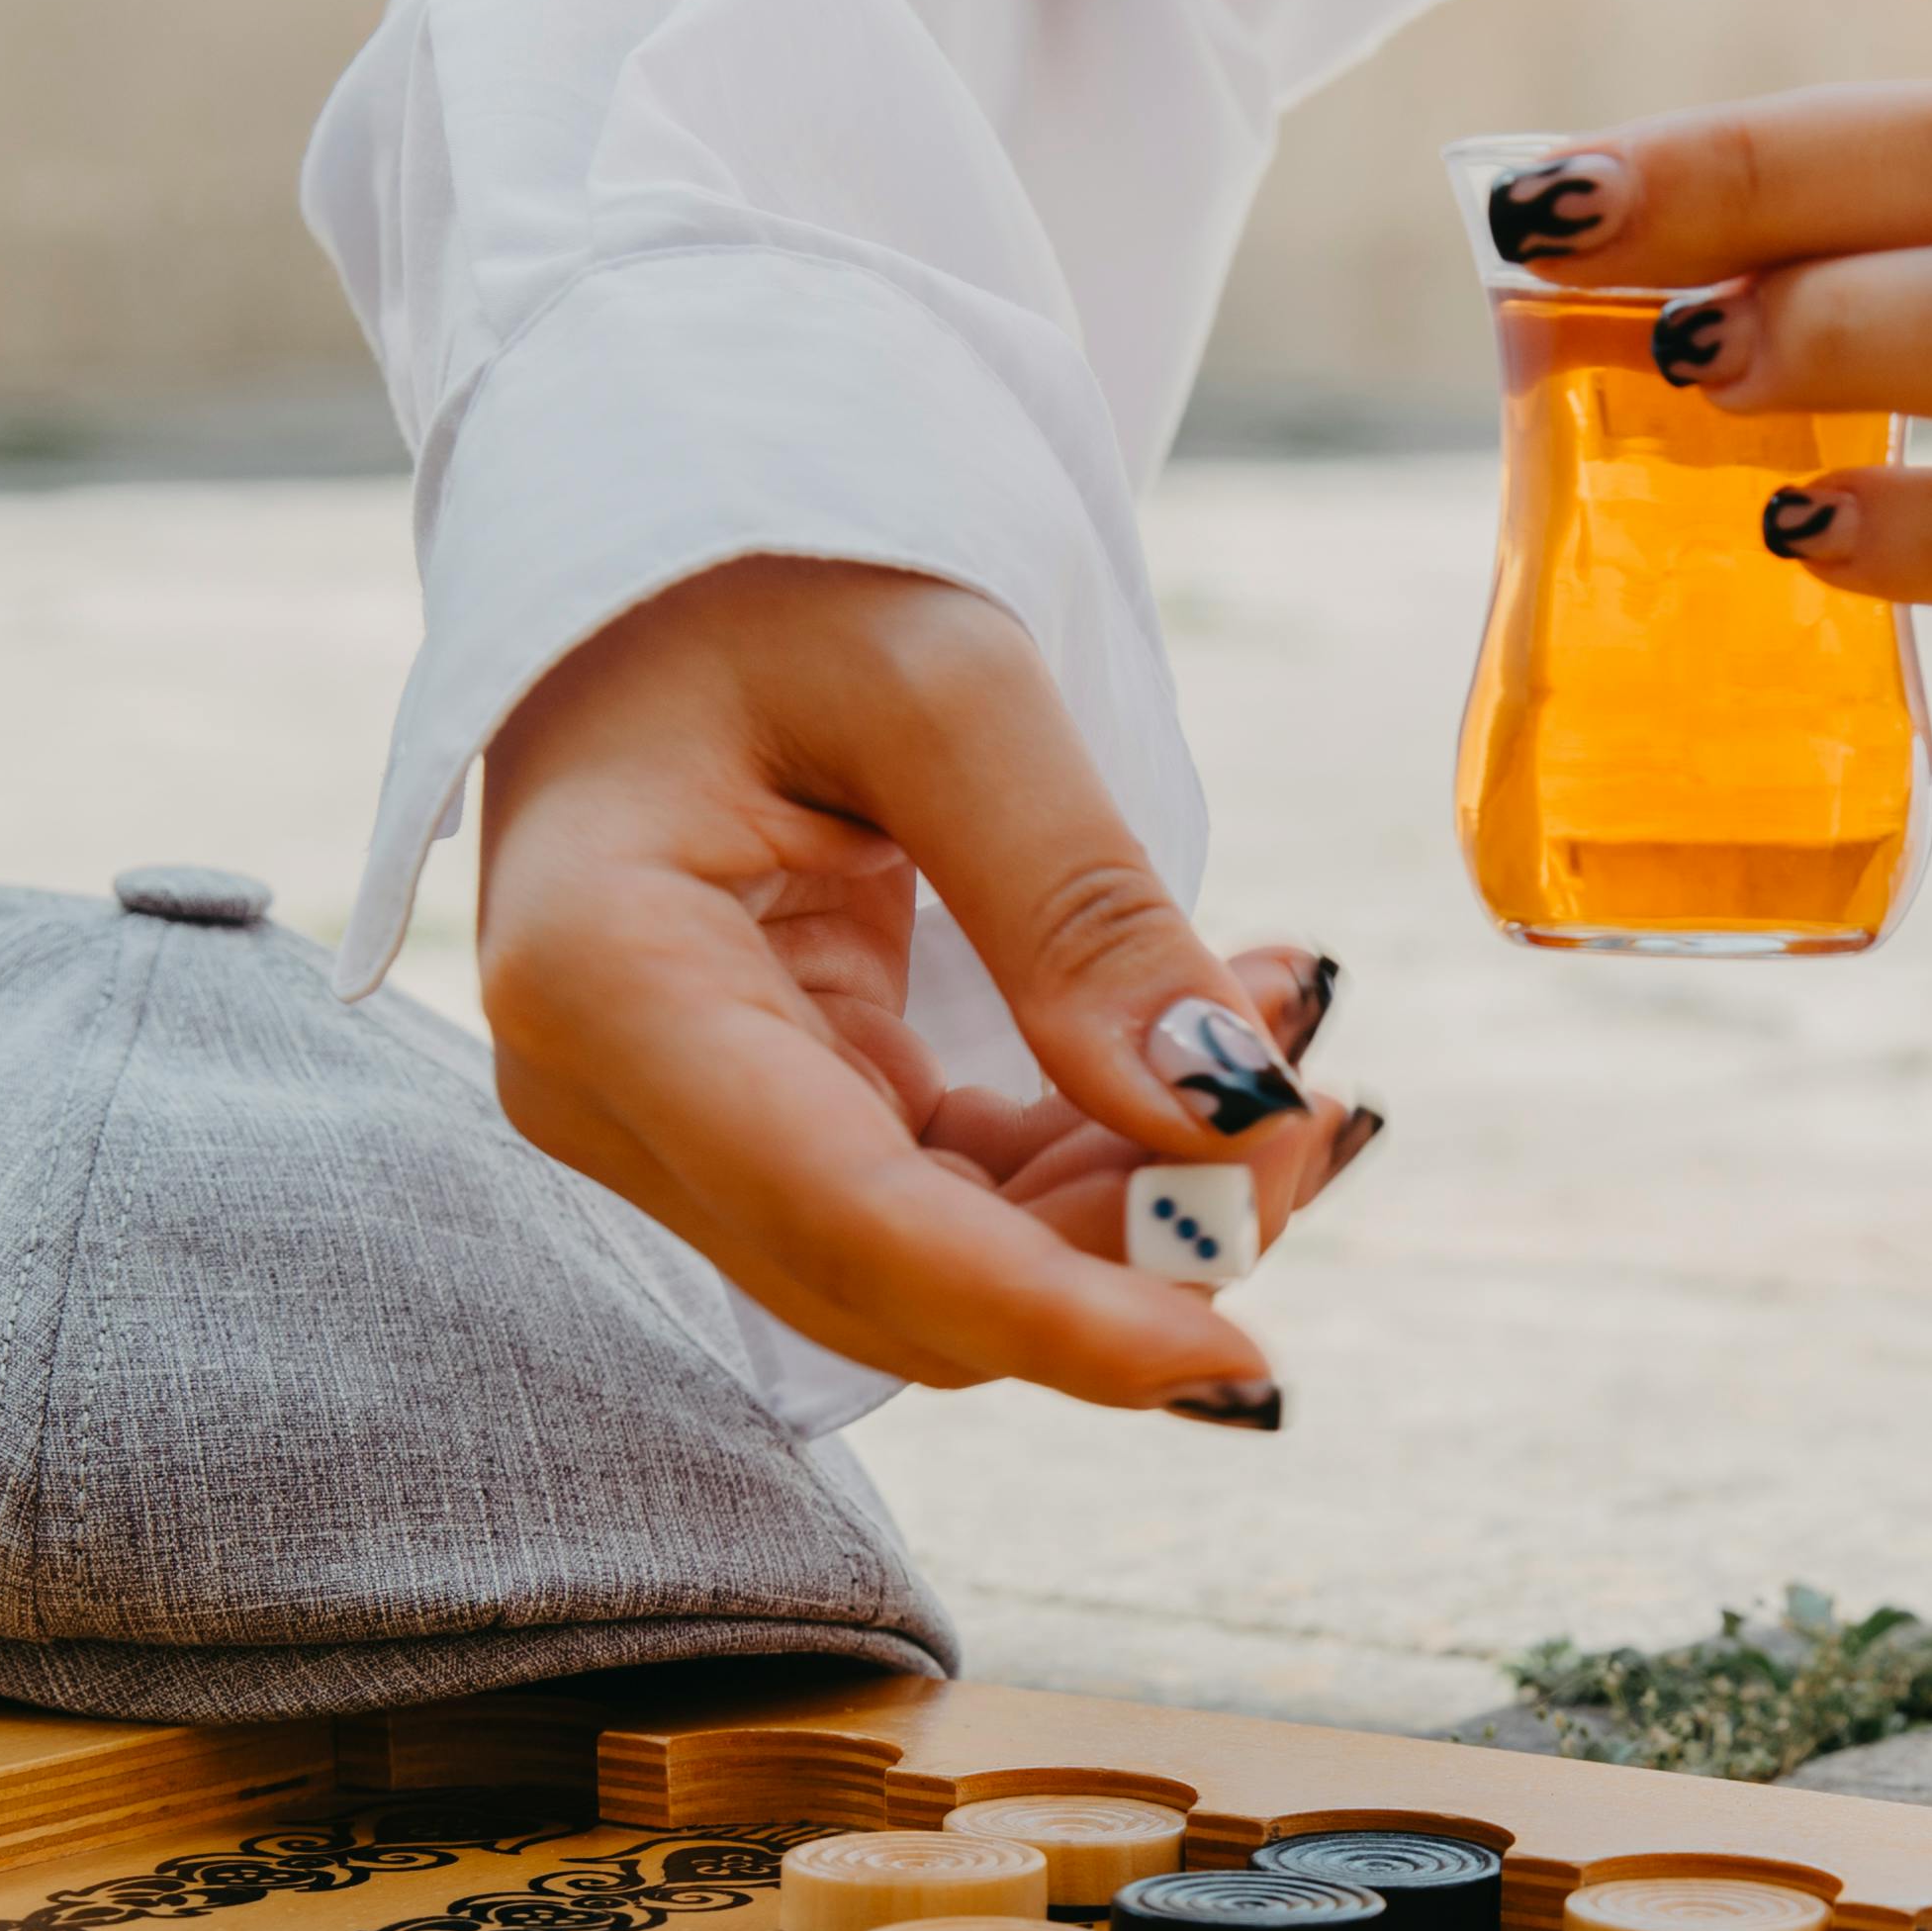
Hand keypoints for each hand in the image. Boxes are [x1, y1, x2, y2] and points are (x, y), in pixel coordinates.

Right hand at [478, 558, 1366, 1415]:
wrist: (674, 562)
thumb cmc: (778, 574)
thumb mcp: (946, 687)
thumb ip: (1080, 907)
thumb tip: (1231, 1117)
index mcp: (609, 975)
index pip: (849, 1218)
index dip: (1056, 1315)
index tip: (1244, 1368)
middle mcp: (608, 1093)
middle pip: (907, 1278)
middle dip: (1137, 1237)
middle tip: (1322, 1098)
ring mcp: (672, 1122)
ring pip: (943, 1265)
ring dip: (1138, 1194)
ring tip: (1284, 1020)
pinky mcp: (752, 1118)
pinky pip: (946, 1203)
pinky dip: (1093, 1156)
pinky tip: (1211, 1050)